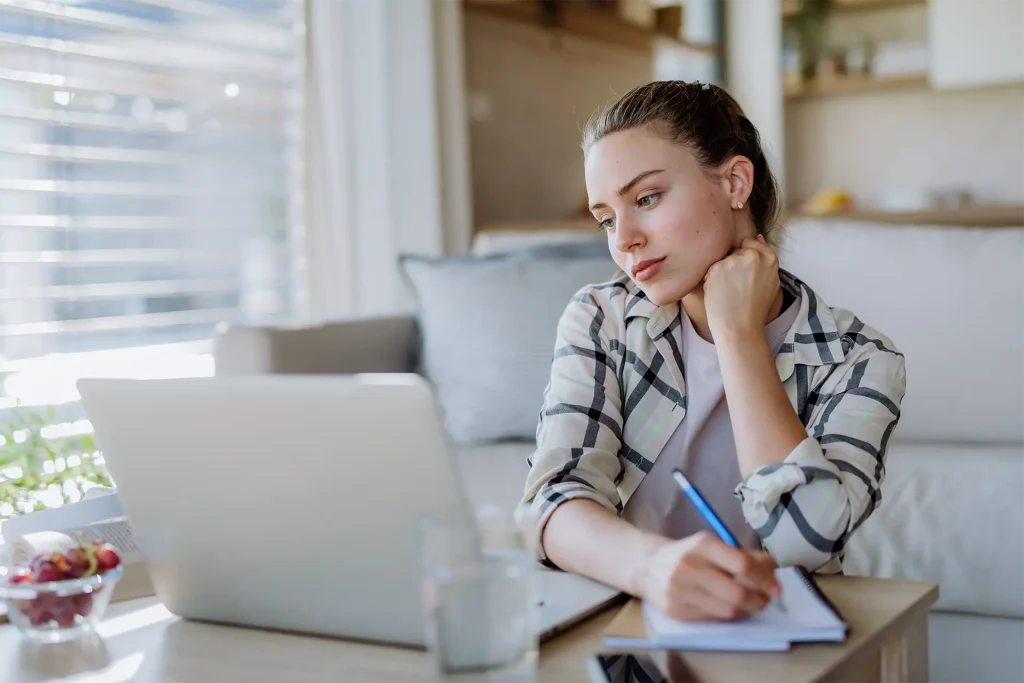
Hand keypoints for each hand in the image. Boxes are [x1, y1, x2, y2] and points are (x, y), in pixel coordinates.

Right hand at [639, 531, 780, 621]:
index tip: (777, 586)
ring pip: (728, 610)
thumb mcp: (712, 545)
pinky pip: (713, 619)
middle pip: (737, 592)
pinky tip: (734, 609)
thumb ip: (742, 555)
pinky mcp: (677, 611)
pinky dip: (730, 616)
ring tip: (753, 604)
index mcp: (702, 545)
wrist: (648, 566)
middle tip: (767, 599)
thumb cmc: (688, 554)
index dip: (765, 578)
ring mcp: (681, 591)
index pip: (742, 564)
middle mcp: (690, 567)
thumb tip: (772, 567)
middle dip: (760, 600)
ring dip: (748, 610)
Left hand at [702, 236, 779, 340]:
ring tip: (728, 292)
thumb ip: (764, 258)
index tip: (744, 272)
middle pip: (735, 251)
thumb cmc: (755, 308)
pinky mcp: (716, 268)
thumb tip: (758, 236)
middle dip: (733, 264)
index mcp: (769, 258)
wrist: (739, 326)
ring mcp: (733, 260)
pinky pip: (711, 268)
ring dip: (721, 272)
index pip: (751, 242)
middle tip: (736, 287)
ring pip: (722, 260)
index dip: (744, 257)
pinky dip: (712, 279)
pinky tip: (720, 293)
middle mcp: (752, 255)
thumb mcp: (770, 281)